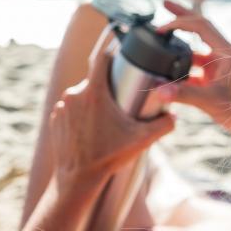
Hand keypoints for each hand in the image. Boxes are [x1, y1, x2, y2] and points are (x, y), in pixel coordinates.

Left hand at [50, 40, 173, 196]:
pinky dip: (81, 113)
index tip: (121, 55)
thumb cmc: (108, 157)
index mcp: (94, 92)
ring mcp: (62, 106)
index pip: (100, 58)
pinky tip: (91, 127)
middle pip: (94, 80)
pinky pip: (71, 108)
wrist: (77, 178)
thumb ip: (163, 125)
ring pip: (82, 95)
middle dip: (108, 86)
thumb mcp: (141, 140)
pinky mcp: (55, 118)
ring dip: (94, 101)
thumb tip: (175, 115)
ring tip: (107, 117)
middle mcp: (74, 95)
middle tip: (122, 100)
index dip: (111, 53)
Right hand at [155, 0, 230, 138]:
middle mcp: (225, 54)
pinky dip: (184, 66)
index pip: (201, 25)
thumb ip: (184, 95)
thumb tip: (159, 90)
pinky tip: (171, 72)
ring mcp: (222, 65)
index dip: (179, 22)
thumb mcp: (211, 101)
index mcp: (226, 52)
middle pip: (201, 26)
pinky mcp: (219, 78)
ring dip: (181, 42)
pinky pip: (199, 66)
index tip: (161, 28)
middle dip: (181, 15)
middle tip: (163, 3)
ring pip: (198, 47)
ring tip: (162, 37)